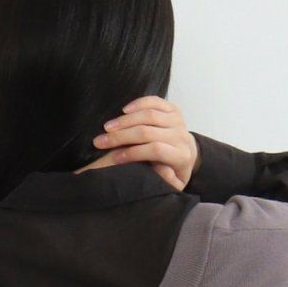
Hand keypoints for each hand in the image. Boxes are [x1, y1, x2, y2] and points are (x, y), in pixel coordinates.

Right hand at [80, 96, 198, 191]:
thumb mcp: (172, 184)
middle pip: (147, 132)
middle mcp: (181, 136)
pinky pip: (154, 101)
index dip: (133, 153)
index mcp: (181, 156)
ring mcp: (177, 120)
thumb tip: (158, 167)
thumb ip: (166, 180)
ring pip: (148, 115)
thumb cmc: (174, 172)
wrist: (187, 153)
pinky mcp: (173, 109)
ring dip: (124, 120)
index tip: (114, 158)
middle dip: (121, 136)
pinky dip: (138, 103)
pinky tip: (123, 110)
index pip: (155, 150)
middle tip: (100, 141)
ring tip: (106, 127)